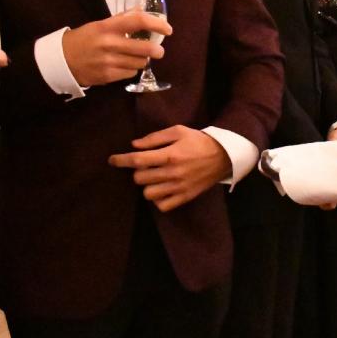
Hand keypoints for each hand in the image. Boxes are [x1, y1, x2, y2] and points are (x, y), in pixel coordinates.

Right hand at [62, 11, 170, 86]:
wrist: (61, 60)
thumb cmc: (83, 39)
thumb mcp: (100, 24)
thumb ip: (122, 19)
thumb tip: (143, 11)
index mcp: (108, 27)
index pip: (138, 21)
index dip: (156, 24)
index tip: (167, 29)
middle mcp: (110, 44)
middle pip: (145, 48)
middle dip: (156, 50)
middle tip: (158, 50)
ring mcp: (109, 61)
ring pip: (140, 63)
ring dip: (142, 60)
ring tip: (135, 57)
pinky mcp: (108, 76)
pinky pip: (131, 73)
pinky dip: (131, 69)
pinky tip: (124, 65)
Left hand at [109, 125, 228, 211]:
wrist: (224, 156)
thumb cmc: (198, 141)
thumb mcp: (178, 131)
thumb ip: (155, 138)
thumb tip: (134, 145)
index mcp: (170, 155)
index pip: (138, 160)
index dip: (121, 160)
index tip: (112, 160)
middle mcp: (173, 173)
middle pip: (140, 179)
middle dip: (138, 171)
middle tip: (146, 166)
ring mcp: (179, 187)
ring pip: (148, 194)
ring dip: (147, 185)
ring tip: (154, 178)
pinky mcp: (185, 197)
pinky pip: (163, 206)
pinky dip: (158, 199)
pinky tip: (162, 190)